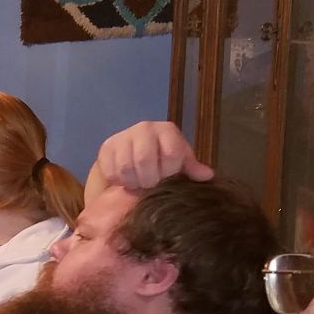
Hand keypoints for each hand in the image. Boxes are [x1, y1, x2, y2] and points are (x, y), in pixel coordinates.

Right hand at [88, 121, 212, 194]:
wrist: (132, 153)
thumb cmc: (162, 160)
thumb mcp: (179, 163)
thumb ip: (191, 169)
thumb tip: (207, 175)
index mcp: (167, 130)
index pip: (171, 153)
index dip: (169, 172)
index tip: (166, 179)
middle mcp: (145, 128)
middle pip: (144, 159)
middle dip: (148, 180)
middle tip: (150, 185)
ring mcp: (123, 136)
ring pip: (126, 167)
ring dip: (132, 182)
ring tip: (138, 184)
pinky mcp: (106, 147)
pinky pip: (111, 171)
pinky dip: (118, 181)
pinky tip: (125, 180)